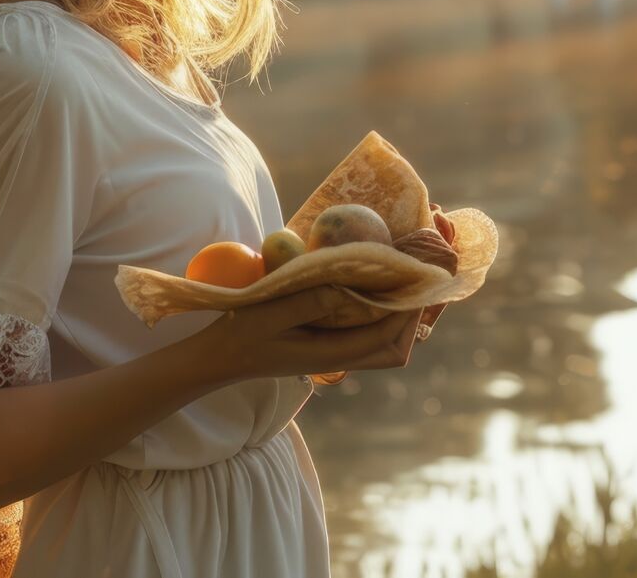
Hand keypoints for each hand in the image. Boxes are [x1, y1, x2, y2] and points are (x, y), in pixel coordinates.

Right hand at [189, 285, 423, 384]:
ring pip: (382, 342)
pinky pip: (364, 331)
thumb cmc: (240, 332)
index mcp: (330, 355)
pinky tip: (373, 283)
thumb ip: (313, 301)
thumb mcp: (273, 311)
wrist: (218, 357)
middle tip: (418, 278)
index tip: (416, 279)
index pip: (387, 340)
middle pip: (394, 348)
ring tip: (402, 278)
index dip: (408, 313)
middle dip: (413, 317)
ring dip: (398, 314)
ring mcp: (333, 352)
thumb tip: (355, 287)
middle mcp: (338, 358)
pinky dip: (378, 311)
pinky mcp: (325, 342)